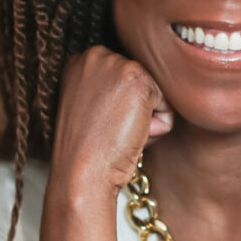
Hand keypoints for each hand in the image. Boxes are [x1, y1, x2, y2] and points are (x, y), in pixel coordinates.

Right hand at [39, 46, 173, 240]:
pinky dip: (157, 121)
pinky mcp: (131, 78)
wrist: (81, 183)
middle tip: (117, 140)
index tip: (109, 135)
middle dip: (141, 111)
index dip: (128, 110)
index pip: (126, 75)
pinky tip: (134, 138)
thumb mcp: (94, 121)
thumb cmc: (86, 165)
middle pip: (144, 77)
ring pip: (157, 87)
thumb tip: (149, 101)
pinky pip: (165, 97)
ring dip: (150, 117)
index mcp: (75, 65)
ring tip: (123, 139)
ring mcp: (109, 64)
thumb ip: (109, 100)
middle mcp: (90, 56)